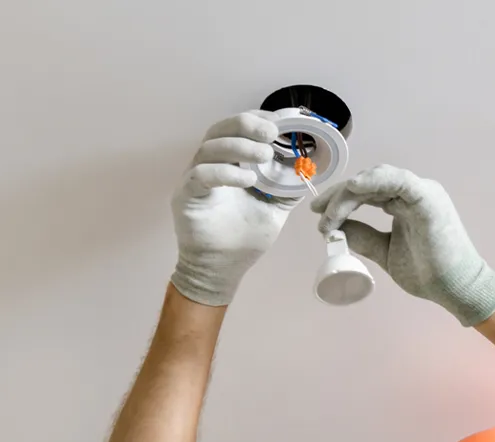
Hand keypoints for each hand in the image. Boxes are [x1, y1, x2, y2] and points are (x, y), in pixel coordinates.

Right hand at [170, 111, 300, 306]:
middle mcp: (209, 165)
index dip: (257, 119)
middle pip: (220, 130)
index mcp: (229, 162)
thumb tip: (308, 168)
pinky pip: (201, 175)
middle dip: (247, 125)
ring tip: (265, 155)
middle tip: (271, 133)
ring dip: (240, 147)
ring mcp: (194, 179)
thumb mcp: (274, 208)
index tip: (280, 121)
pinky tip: (247, 180)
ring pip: (210, 148)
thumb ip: (287, 187)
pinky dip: (225, 173)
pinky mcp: (186, 196)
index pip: (237, 129)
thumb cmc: (243, 238)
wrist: (222, 269)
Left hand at [310, 166, 494, 325]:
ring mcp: (421, 193)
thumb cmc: (429, 273)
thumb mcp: (385, 251)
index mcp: (405, 202)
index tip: (320, 215)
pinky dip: (374, 180)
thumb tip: (337, 228)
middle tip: (319, 213)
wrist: (455, 289)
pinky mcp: (428, 199)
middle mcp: (413, 193)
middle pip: (368, 182)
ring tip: (331, 213)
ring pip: (377, 179)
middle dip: (339, 195)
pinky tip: (354, 188)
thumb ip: (364, 236)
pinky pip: (399, 180)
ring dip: (349, 193)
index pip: (367, 191)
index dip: (340, 199)